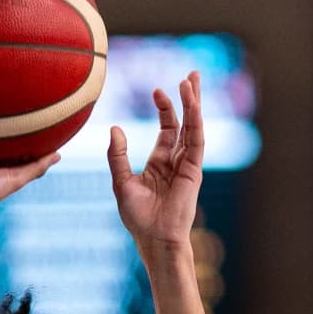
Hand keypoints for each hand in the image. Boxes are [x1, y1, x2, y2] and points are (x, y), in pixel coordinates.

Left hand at [109, 71, 204, 249]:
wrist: (154, 239)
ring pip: (193, 127)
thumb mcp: (121, 182)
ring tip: (191, 80)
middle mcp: (177, 161)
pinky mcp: (194, 171)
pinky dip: (195, 120)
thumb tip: (116, 129)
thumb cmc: (138, 218)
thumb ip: (117, 155)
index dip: (165, 108)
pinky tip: (193, 103)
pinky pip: (196, 140)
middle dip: (189, 99)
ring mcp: (187, 165)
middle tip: (192, 75)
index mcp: (160, 163)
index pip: (168, 129)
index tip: (157, 90)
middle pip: (185, 122)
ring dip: (193, 103)